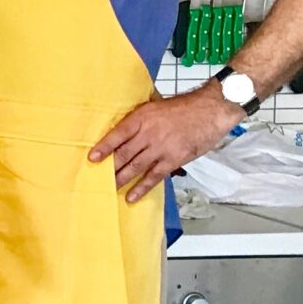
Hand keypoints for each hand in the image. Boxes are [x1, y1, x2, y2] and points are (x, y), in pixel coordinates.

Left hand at [89, 89, 242, 203]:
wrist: (210, 110)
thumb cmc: (184, 108)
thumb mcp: (156, 107)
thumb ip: (140, 120)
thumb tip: (124, 134)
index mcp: (141, 117)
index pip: (117, 134)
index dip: (104, 147)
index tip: (92, 157)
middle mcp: (148, 133)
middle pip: (123, 154)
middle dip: (110, 167)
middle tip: (97, 178)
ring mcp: (160, 148)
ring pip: (135, 166)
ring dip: (121, 179)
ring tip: (110, 188)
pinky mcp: (173, 159)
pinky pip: (153, 176)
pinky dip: (141, 187)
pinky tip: (131, 196)